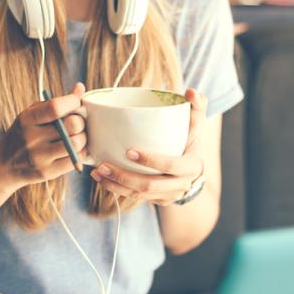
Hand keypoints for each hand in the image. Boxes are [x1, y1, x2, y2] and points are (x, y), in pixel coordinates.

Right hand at [0, 83, 86, 189]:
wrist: (3, 165)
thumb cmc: (23, 134)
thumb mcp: (32, 115)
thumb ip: (55, 102)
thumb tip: (80, 88)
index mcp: (27, 119)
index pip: (55, 107)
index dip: (72, 102)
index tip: (76, 102)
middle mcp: (31, 138)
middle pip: (72, 125)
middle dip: (81, 122)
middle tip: (78, 124)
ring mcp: (39, 157)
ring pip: (76, 143)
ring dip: (82, 139)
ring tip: (77, 137)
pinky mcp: (47, 172)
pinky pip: (74, 160)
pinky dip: (80, 153)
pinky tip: (74, 150)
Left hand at [90, 89, 206, 205]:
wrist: (191, 169)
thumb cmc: (190, 140)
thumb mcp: (196, 124)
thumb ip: (196, 107)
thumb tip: (191, 92)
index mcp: (191, 166)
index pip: (171, 166)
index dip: (151, 160)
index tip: (128, 151)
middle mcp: (180, 185)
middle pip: (150, 186)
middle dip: (124, 177)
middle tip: (103, 165)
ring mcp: (167, 196)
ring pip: (139, 195)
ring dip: (115, 185)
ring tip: (96, 172)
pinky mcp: (156, 200)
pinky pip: (134, 198)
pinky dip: (116, 189)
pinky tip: (101, 179)